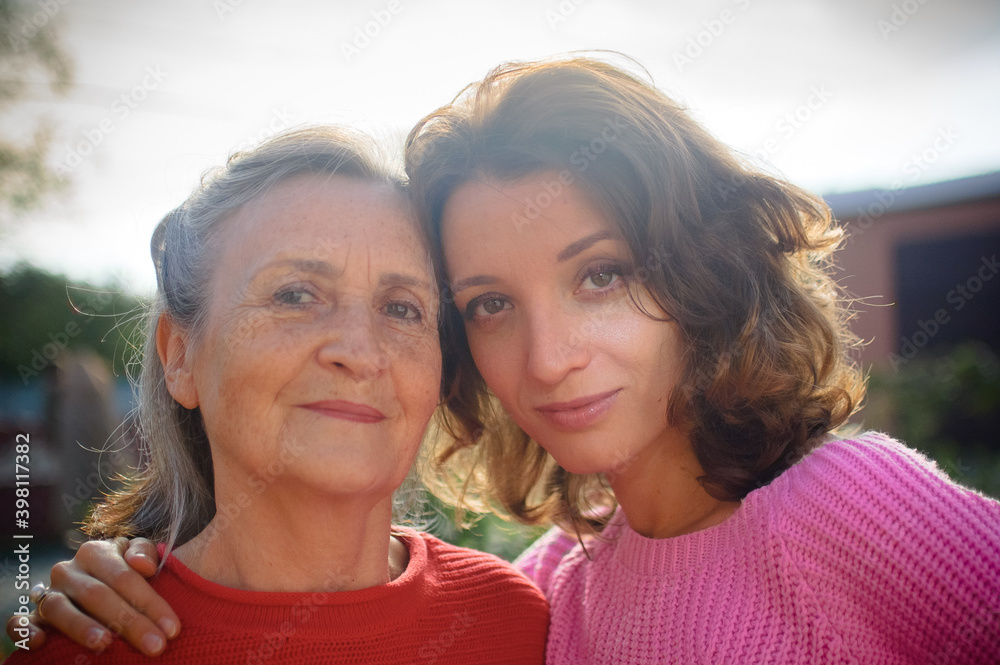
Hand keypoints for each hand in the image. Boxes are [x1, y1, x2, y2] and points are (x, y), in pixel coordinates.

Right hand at [4, 537, 178, 655]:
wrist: (93, 579)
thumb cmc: (123, 571)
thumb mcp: (137, 556)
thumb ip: (144, 553)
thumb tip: (142, 565)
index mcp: (96, 552)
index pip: (125, 577)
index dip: (151, 603)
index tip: (172, 629)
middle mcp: (69, 570)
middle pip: (99, 596)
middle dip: (130, 622)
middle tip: (154, 646)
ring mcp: (48, 593)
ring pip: (60, 608)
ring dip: (82, 627)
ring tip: (105, 643)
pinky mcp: (33, 615)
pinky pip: (21, 621)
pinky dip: (27, 631)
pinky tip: (43, 643)